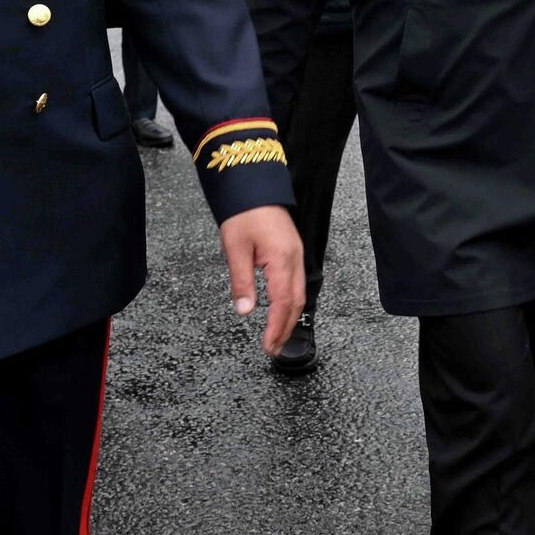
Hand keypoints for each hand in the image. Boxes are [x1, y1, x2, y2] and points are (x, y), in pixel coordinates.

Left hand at [218, 205, 304, 356]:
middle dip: (286, 328)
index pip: (282, 302)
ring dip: (289, 317)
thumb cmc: (244, 214)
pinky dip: (291, 302)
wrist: (255, 187)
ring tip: (277, 336)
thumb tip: (245, 311)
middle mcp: (295, 259)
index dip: (276, 327)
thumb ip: (242, 282)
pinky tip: (282, 310)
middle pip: (296, 302)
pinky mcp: (292, 251)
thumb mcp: (235, 249)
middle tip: (272, 348)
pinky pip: (297, 283)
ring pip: (299, 293)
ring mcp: (296, 255)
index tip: (268, 345)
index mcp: (282, 260)